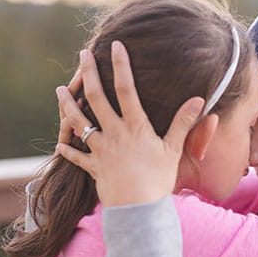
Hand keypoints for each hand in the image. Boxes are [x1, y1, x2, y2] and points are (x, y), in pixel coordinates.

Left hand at [55, 41, 204, 206]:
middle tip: (83, 55)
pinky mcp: (93, 168)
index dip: (121, 65)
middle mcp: (114, 133)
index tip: (115, 46)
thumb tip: (198, 99)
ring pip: (79, 122)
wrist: (138, 211)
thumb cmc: (158, 180)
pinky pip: (77, 157)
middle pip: (96, 97)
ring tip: (59, 90)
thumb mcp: (173, 150)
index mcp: (135, 126)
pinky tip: (60, 144)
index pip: (126, 89)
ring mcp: (101, 150)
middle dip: (88, 74)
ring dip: (68, 105)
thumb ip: (183, 123)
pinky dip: (68, 150)